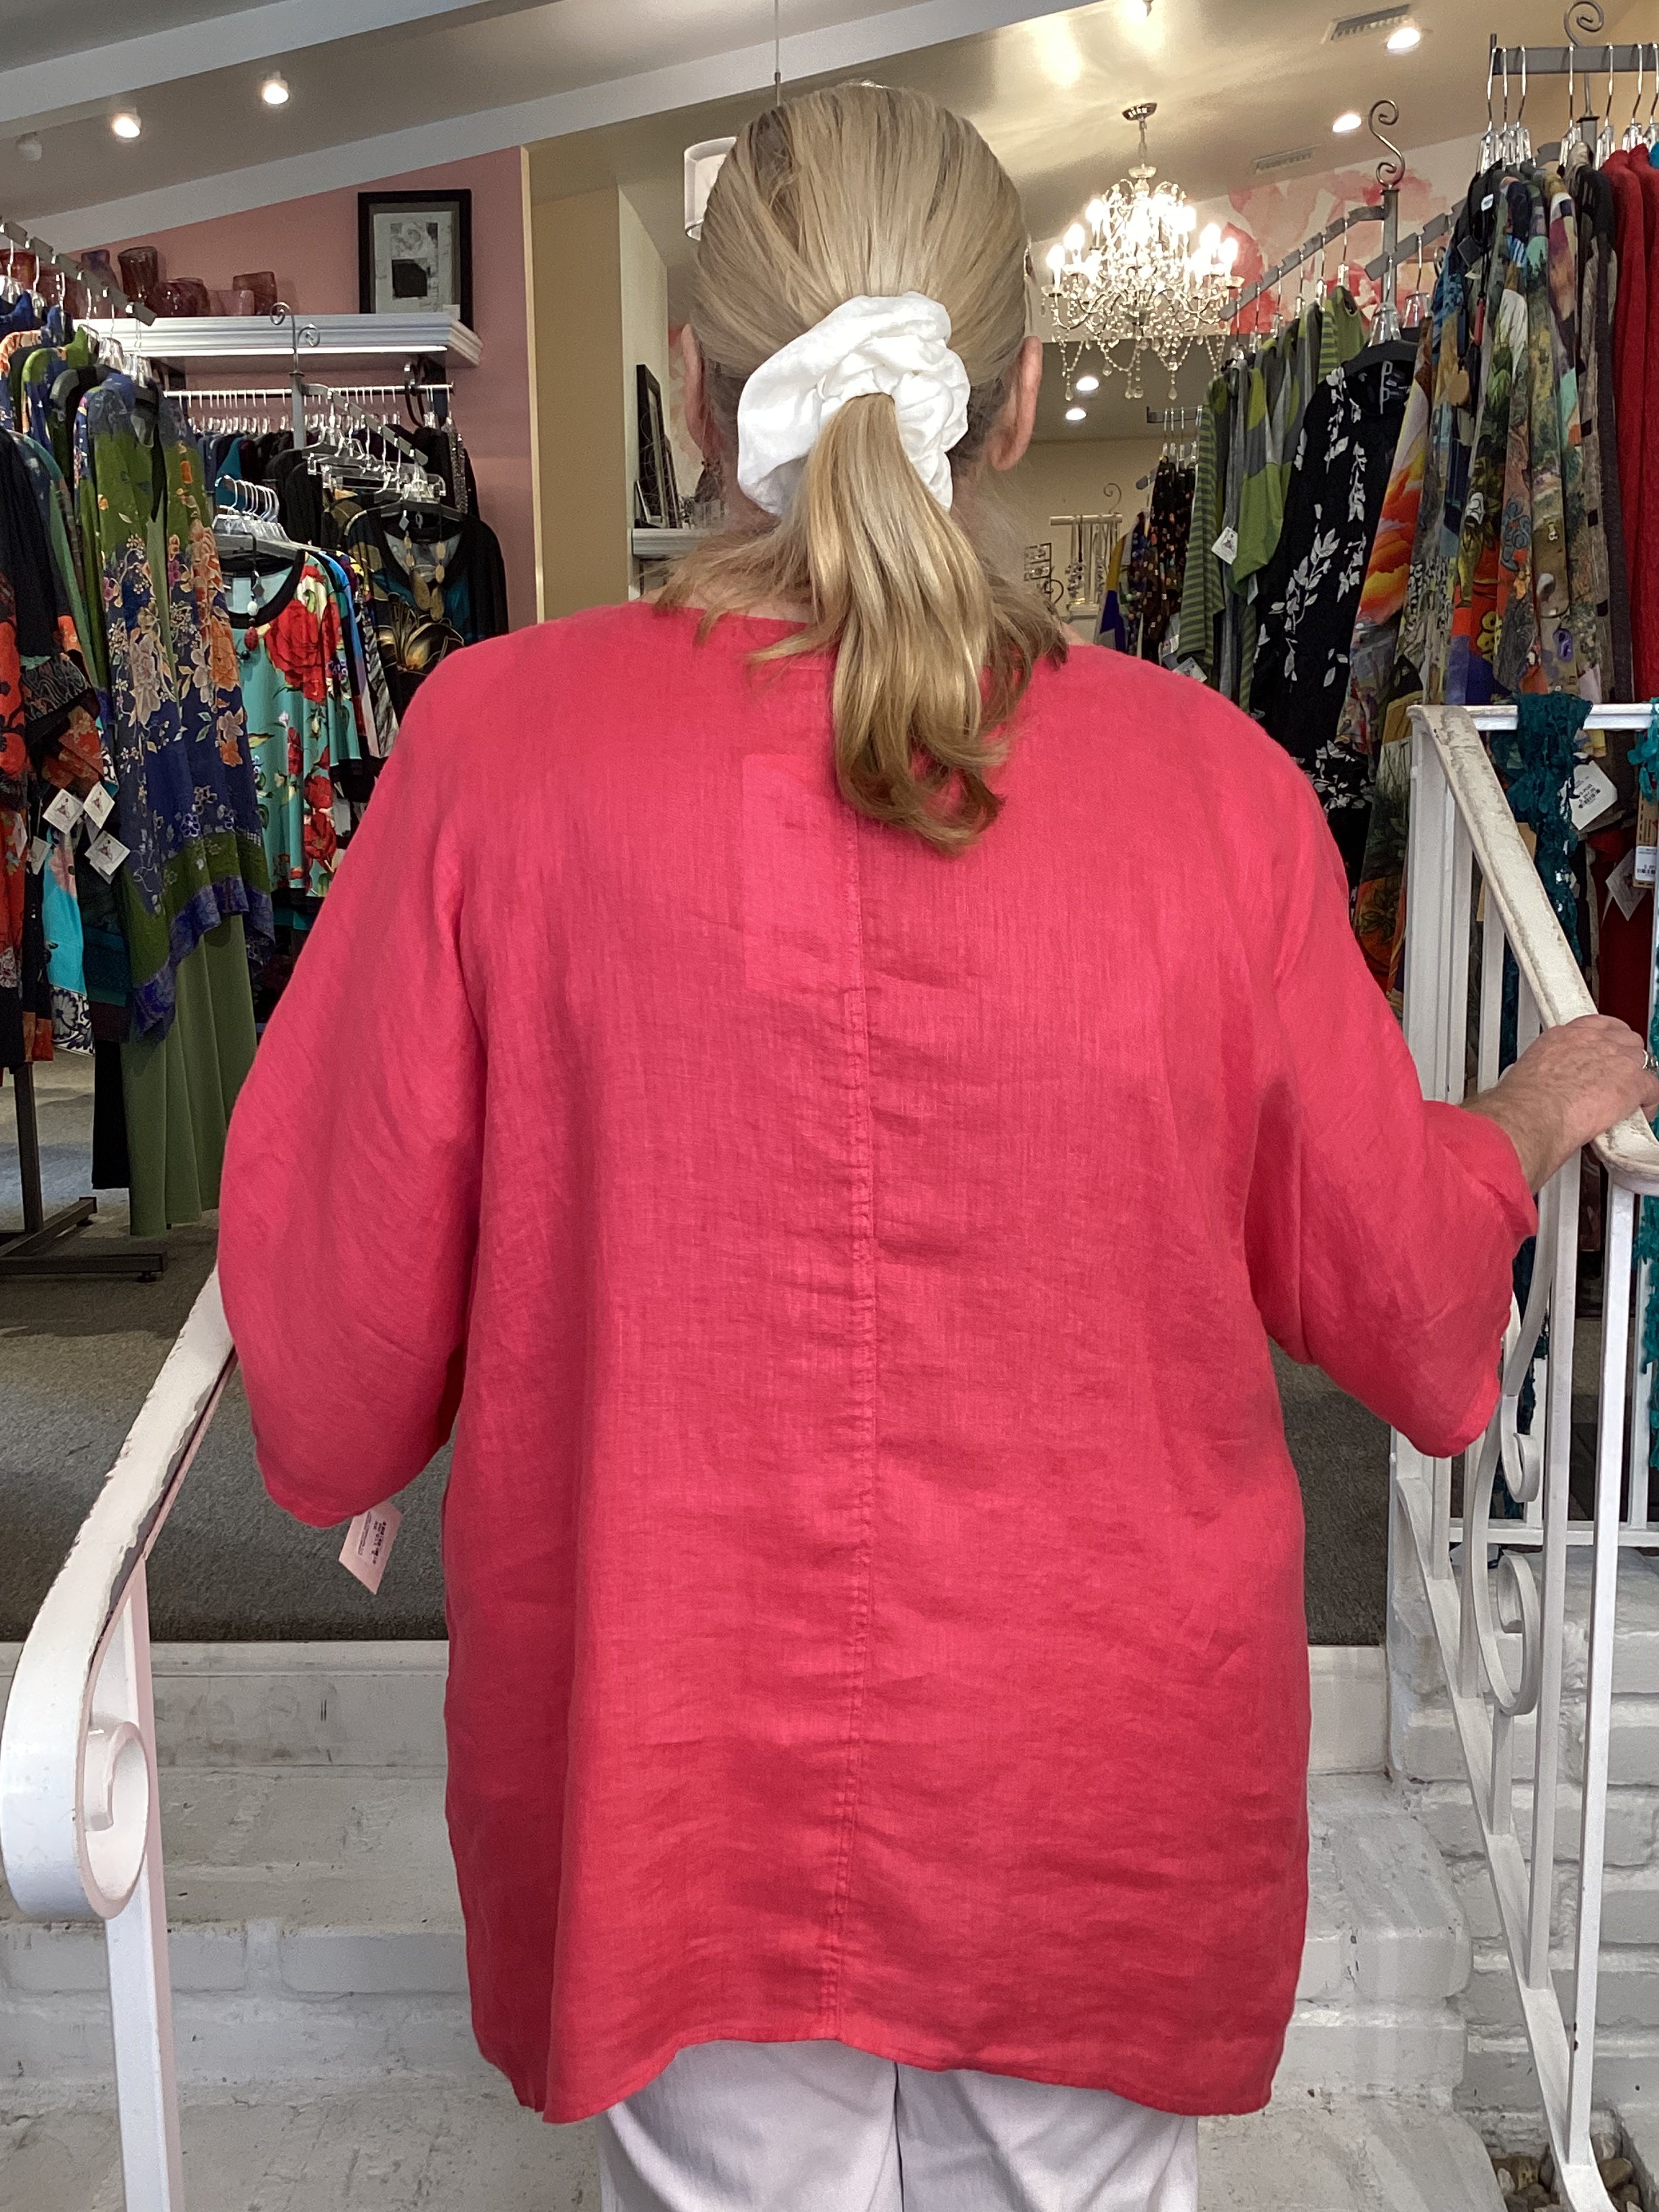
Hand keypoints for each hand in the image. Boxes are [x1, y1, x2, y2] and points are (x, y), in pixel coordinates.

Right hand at [1466, 1014, 1658, 1190]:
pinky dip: (1647, 1103)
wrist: (1533, 1115)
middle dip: (1623, 1058)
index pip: (1597, 1025)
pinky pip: (1653, 1090)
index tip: (1602, 1051)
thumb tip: (1544, 1085)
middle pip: (1625, 1039)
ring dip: (1635, 1079)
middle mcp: (1593, 1041)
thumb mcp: (1530, 1071)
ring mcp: (1617, 1060)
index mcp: (1565, 1036)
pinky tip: (1636, 1113)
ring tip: (1624, 1098)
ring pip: (1642, 1061)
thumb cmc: (1524, 1102)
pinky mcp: (1632, 1084)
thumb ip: (1548, 1070)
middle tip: (1615, 1078)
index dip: (1605, 1040)